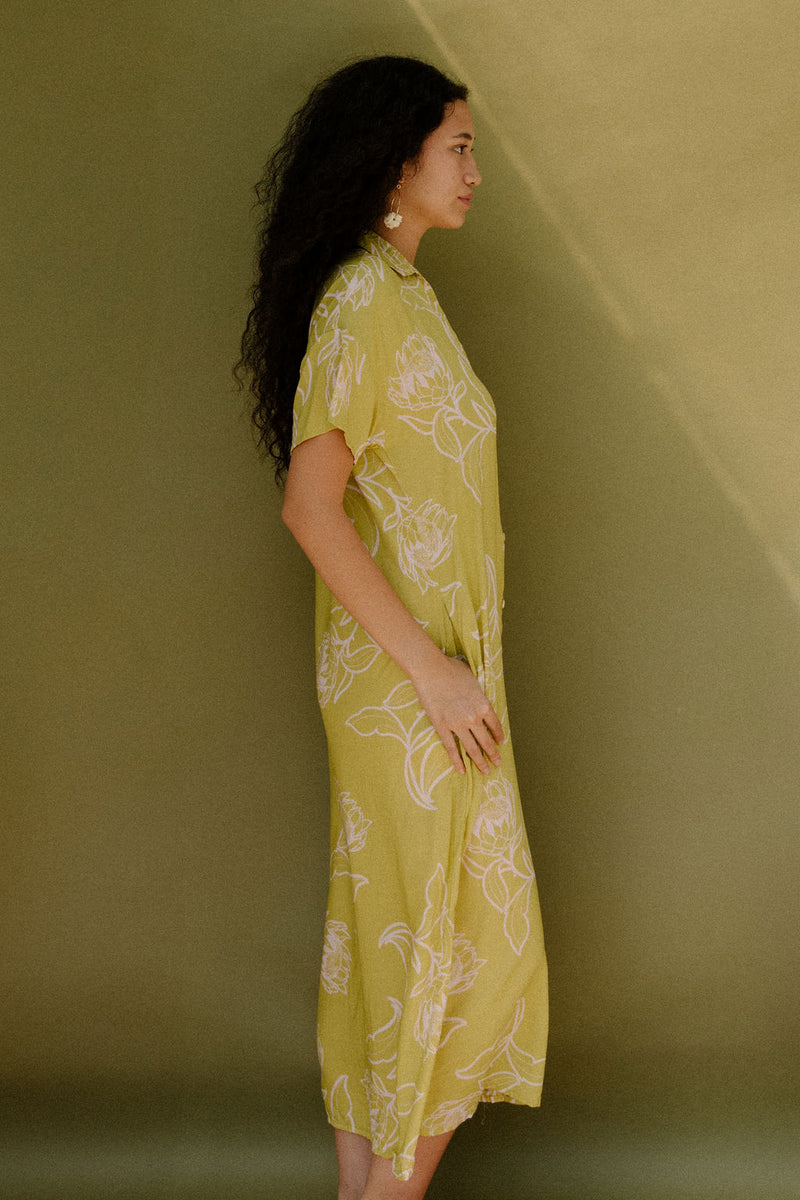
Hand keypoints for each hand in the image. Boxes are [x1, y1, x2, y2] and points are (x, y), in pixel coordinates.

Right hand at [410, 655, 503, 775]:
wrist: (431, 670)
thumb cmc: (451, 669)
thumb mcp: (472, 678)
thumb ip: (477, 690)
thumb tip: (477, 693)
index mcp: (483, 705)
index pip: (495, 725)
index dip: (499, 736)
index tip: (500, 743)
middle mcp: (474, 718)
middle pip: (486, 741)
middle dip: (493, 754)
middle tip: (498, 763)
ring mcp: (458, 725)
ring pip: (472, 748)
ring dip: (480, 761)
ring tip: (486, 771)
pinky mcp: (442, 727)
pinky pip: (452, 748)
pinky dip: (457, 761)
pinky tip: (461, 771)